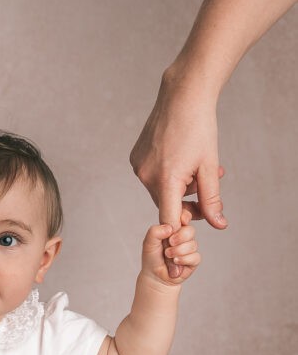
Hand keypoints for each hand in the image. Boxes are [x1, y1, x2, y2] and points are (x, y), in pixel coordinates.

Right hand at [130, 71, 225, 257]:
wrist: (182, 95)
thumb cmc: (200, 127)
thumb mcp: (211, 167)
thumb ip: (213, 200)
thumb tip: (219, 226)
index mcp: (167, 181)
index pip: (170, 222)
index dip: (177, 239)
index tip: (178, 259)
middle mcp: (147, 177)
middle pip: (168, 205)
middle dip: (188, 201)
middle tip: (207, 185)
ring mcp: (138, 167)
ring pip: (161, 191)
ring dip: (178, 187)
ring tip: (195, 166)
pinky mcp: (135, 159)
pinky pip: (152, 177)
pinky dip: (166, 175)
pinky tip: (178, 155)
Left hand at [141, 209, 200, 286]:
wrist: (155, 276)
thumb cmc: (152, 257)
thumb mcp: (148, 242)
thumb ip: (155, 232)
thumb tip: (169, 228)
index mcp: (174, 228)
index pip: (185, 216)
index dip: (185, 217)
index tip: (181, 221)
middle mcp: (183, 236)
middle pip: (190, 230)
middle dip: (180, 237)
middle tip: (169, 243)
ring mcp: (190, 248)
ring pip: (192, 245)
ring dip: (178, 251)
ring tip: (168, 256)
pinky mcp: (194, 260)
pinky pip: (195, 257)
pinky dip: (183, 260)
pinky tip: (175, 262)